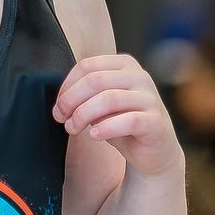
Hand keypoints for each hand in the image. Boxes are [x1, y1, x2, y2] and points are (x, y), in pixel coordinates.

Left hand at [55, 54, 182, 176]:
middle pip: (95, 80)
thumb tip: (61, 104)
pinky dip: (106, 128)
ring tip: (73, 129)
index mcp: (125, 65)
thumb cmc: (123, 124)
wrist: (154, 150)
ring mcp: (150, 98)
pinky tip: (94, 136)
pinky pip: (128, 121)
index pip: (87, 66)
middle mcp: (140, 76)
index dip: (67, 87)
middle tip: (61, 119)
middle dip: (71, 101)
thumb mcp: (101, 106)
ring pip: (108, 99)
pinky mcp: (156, 121)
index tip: (58, 107)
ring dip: (83, 115)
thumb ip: (85, 97)